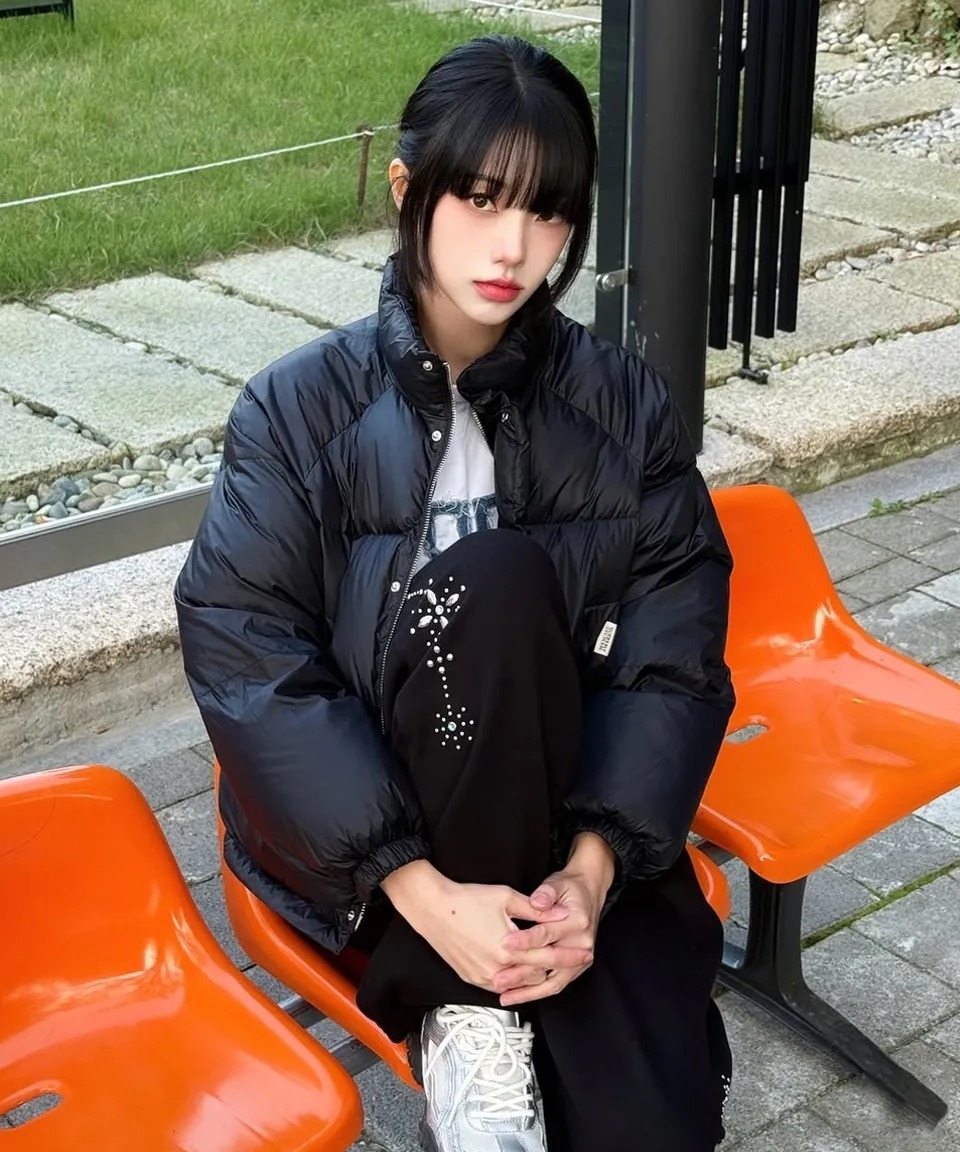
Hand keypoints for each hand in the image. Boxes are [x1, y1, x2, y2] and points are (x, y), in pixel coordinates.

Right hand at [381, 861, 591, 992]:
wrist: (432, 908)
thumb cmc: (466, 900)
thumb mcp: (506, 897)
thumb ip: (537, 909)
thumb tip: (561, 915)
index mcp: (508, 949)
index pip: (548, 957)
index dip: (569, 955)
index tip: (585, 954)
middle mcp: (496, 969)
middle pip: (536, 976)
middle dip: (557, 968)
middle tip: (575, 961)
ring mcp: (482, 977)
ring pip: (519, 984)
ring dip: (535, 976)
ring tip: (552, 967)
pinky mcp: (471, 978)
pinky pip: (500, 986)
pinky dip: (514, 980)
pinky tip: (523, 972)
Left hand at [495, 833, 614, 1005]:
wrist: (589, 891)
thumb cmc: (571, 888)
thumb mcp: (557, 883)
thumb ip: (546, 893)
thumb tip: (537, 902)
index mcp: (577, 922)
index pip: (547, 934)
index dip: (525, 940)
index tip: (505, 944)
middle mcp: (581, 943)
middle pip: (549, 964)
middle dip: (522, 973)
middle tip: (500, 978)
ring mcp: (580, 958)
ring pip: (554, 982)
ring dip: (529, 992)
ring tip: (507, 996)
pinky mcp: (576, 966)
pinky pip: (556, 984)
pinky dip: (537, 991)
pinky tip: (520, 995)